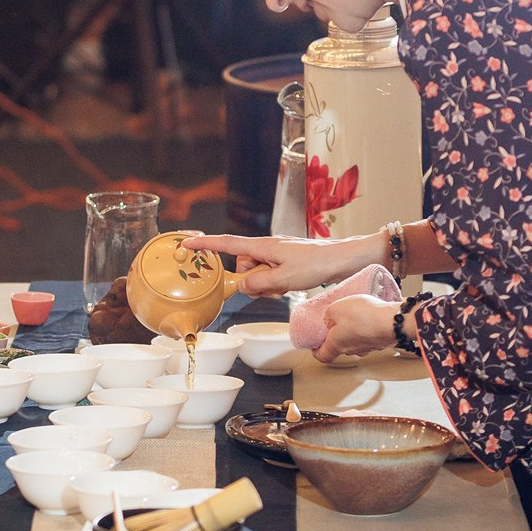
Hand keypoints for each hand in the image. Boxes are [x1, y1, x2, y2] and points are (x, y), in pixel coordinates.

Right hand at [181, 232, 377, 298]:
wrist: (345, 259)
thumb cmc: (317, 264)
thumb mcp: (283, 279)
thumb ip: (258, 284)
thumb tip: (241, 287)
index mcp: (263, 246)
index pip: (227, 244)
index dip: (205, 244)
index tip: (186, 244)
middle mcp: (268, 247)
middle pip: (243, 265)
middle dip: (251, 280)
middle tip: (271, 287)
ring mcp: (278, 254)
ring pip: (257, 273)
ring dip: (266, 284)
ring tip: (286, 286)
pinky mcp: (287, 261)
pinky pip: (271, 275)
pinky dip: (276, 284)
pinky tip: (291, 286)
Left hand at [319, 294, 397, 363]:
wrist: (393, 321)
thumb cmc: (365, 317)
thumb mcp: (336, 308)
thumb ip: (329, 313)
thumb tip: (330, 316)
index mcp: (336, 345)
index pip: (322, 356)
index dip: (316, 351)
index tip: (315, 344)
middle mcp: (352, 350)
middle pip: (339, 347)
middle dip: (335, 335)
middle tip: (333, 322)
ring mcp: (368, 347)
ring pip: (355, 341)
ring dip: (352, 330)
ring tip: (353, 315)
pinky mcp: (380, 341)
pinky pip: (368, 335)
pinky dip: (366, 327)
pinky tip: (367, 315)